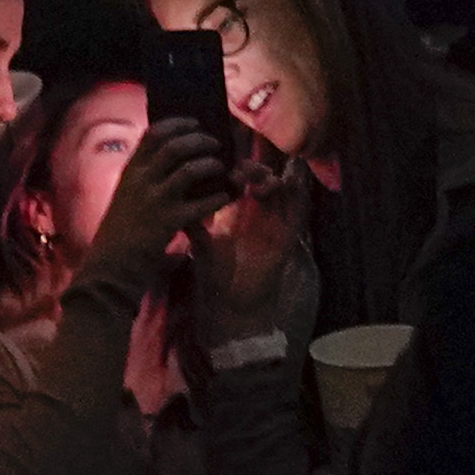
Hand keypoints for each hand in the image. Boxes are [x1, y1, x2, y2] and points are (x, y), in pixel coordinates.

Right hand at [81, 123, 248, 300]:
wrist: (109, 268)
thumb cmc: (118, 235)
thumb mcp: (125, 198)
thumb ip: (142, 180)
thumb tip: (170, 165)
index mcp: (130, 172)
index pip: (153, 134)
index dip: (178, 124)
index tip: (194, 123)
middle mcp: (140, 181)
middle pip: (175, 146)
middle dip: (199, 140)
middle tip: (214, 144)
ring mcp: (154, 200)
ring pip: (189, 169)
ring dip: (210, 164)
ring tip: (220, 167)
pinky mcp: (168, 222)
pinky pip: (201, 202)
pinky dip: (217, 197)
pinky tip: (224, 197)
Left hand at [183, 145, 315, 339]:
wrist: (231, 306)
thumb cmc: (216, 276)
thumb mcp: (201, 244)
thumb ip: (194, 223)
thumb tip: (174, 200)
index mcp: (240, 212)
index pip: (245, 180)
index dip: (241, 168)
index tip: (228, 169)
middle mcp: (260, 214)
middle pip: (266, 179)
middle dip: (257, 169)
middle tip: (241, 172)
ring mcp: (277, 224)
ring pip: (285, 190)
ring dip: (274, 180)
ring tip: (258, 182)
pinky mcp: (289, 237)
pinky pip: (300, 212)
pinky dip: (298, 195)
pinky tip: (288, 185)